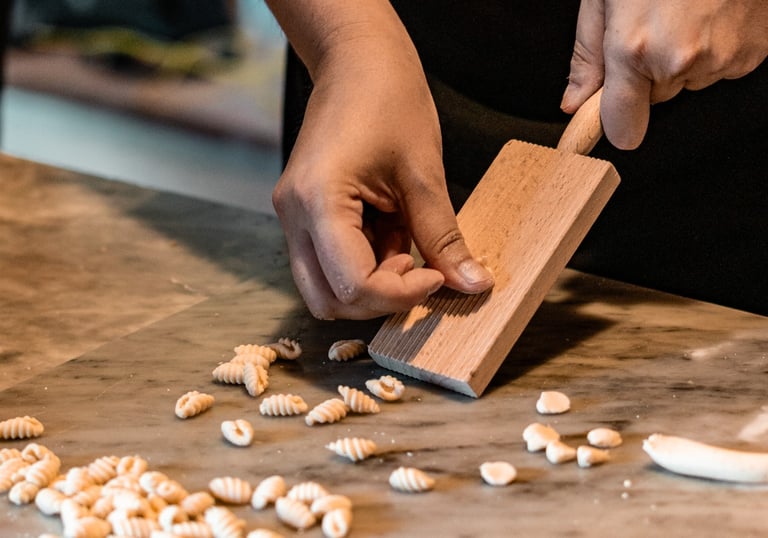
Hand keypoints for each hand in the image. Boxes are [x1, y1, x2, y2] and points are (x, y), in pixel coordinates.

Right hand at [271, 3, 492, 319]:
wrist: (356, 59)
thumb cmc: (388, 99)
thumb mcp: (424, 174)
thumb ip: (443, 237)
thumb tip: (473, 284)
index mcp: (318, 201)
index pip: (353, 284)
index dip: (401, 294)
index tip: (437, 276)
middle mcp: (294, 216)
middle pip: (329, 300)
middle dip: (381, 298)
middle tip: (419, 267)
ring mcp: (294, 217)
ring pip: (325, 288)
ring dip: (371, 284)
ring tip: (404, 245)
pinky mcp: (304, 214)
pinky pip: (329, 263)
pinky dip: (364, 264)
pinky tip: (390, 233)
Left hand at [561, 0, 767, 148]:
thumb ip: (588, 55)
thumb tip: (575, 103)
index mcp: (634, 48)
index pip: (621, 126)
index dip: (615, 122)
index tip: (612, 122)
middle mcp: (678, 60)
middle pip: (655, 98)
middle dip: (649, 72)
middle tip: (656, 24)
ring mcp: (721, 58)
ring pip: (689, 81)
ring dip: (684, 57)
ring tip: (687, 11)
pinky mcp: (752, 54)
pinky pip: (722, 68)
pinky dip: (716, 49)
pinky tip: (713, 14)